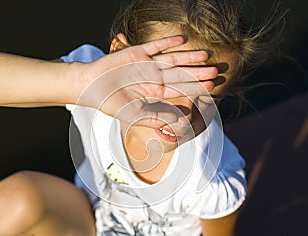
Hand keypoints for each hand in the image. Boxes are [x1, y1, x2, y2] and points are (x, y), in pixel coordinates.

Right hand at [77, 35, 217, 127]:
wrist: (90, 87)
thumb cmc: (111, 103)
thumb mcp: (135, 115)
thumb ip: (158, 118)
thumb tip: (181, 123)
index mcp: (156, 92)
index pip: (180, 90)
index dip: (196, 88)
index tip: (213, 87)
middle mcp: (155, 77)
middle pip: (181, 74)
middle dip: (198, 72)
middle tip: (217, 70)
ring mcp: (147, 64)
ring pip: (172, 59)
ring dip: (189, 56)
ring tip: (206, 53)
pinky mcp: (137, 52)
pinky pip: (155, 46)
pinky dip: (167, 43)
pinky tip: (182, 40)